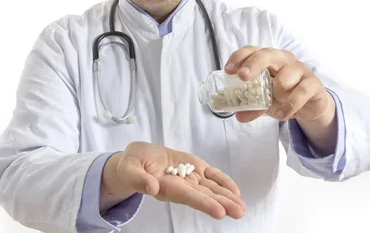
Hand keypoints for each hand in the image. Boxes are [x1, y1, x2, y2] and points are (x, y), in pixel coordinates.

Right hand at [102, 141, 245, 219]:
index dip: (202, 203)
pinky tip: (235, 191)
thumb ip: (137, 178)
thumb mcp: (128, 168)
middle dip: (221, 203)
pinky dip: (223, 182)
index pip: (186, 196)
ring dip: (226, 197)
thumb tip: (151, 187)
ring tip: (241, 207)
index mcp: (165, 187)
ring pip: (210, 188)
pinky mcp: (194, 167)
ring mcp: (189, 177)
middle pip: (203, 196)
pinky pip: (211, 176)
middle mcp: (181, 186)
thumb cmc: (131, 164)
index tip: (218, 211)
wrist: (138, 158)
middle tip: (238, 212)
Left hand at [224, 46, 333, 122]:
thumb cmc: (284, 95)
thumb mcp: (265, 102)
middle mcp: (284, 59)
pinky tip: (282, 113)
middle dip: (253, 64)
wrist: (311, 106)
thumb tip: (239, 116)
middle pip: (267, 54)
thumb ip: (253, 107)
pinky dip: (290, 105)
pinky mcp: (313, 82)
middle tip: (242, 77)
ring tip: (277, 100)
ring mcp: (300, 69)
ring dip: (277, 92)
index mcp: (268, 59)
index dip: (239, 57)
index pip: (252, 50)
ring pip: (285, 76)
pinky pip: (300, 92)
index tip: (228, 70)